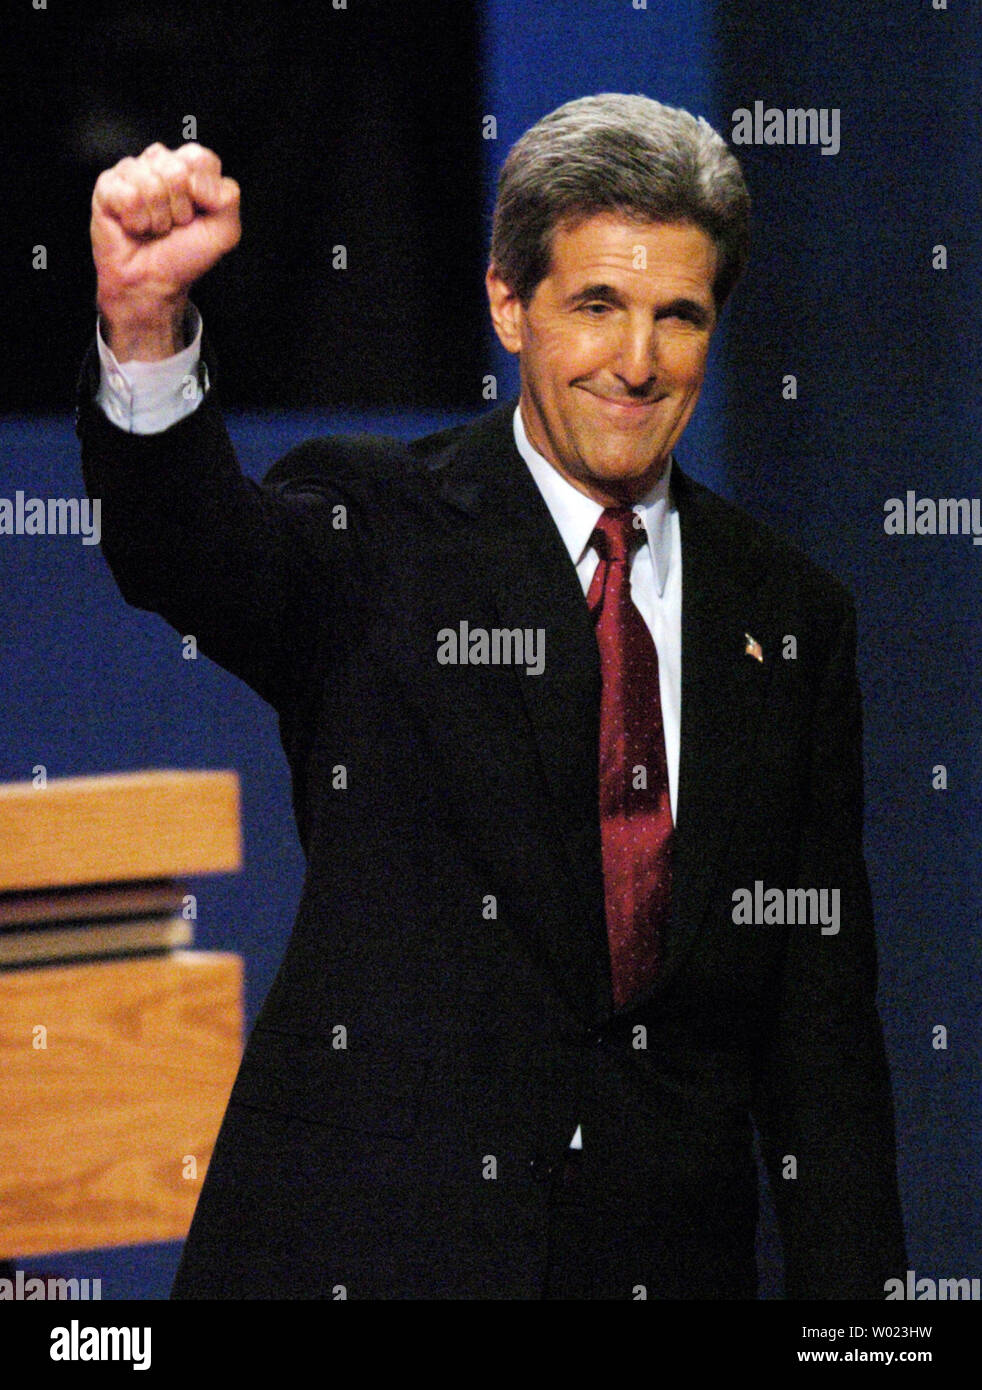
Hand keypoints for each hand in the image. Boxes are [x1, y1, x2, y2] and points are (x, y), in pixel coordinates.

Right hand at [90, 142, 240, 358]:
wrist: (153, 283)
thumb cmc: (184, 255)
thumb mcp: (225, 231)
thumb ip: (228, 196)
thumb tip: (195, 179)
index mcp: (190, 168)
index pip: (200, 158)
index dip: (202, 193)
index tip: (196, 216)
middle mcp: (160, 164)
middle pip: (176, 170)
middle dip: (180, 208)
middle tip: (172, 224)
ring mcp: (132, 172)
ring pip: (151, 183)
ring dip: (157, 218)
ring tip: (153, 228)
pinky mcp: (107, 185)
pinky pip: (128, 195)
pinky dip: (136, 221)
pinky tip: (134, 227)